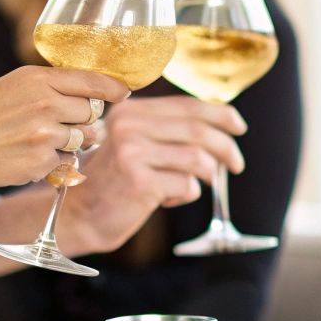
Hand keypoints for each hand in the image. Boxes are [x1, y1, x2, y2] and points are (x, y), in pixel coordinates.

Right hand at [0, 66, 128, 188]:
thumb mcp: (14, 86)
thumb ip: (51, 87)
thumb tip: (90, 95)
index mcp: (38, 79)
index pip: (92, 81)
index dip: (113, 88)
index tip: (124, 93)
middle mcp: (45, 104)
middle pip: (92, 112)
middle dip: (85, 119)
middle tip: (64, 123)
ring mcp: (44, 135)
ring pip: (83, 139)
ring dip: (73, 142)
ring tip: (43, 140)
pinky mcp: (40, 162)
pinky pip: (66, 163)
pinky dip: (53, 163)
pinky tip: (28, 156)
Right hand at [60, 96, 247, 254]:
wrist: (80, 215)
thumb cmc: (115, 182)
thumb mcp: (134, 145)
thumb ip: (166, 131)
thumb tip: (222, 126)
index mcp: (131, 112)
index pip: (188, 106)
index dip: (221, 114)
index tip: (240, 127)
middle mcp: (129, 127)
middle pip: (198, 131)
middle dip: (226, 148)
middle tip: (237, 165)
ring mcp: (132, 153)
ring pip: (197, 159)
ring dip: (208, 174)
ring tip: (199, 184)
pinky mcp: (139, 182)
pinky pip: (187, 185)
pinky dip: (187, 194)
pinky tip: (168, 199)